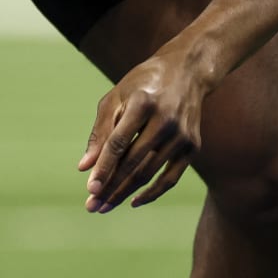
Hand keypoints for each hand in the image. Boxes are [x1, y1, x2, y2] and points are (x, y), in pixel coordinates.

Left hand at [78, 53, 204, 211]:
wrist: (187, 71)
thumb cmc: (143, 83)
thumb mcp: (116, 97)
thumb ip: (100, 132)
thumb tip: (84, 168)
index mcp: (142, 102)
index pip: (119, 143)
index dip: (104, 168)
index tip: (89, 189)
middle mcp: (165, 119)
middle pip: (134, 163)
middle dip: (111, 187)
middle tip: (92, 206)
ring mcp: (182, 134)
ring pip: (150, 173)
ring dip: (125, 193)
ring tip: (105, 206)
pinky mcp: (193, 145)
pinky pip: (171, 177)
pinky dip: (153, 192)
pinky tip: (133, 201)